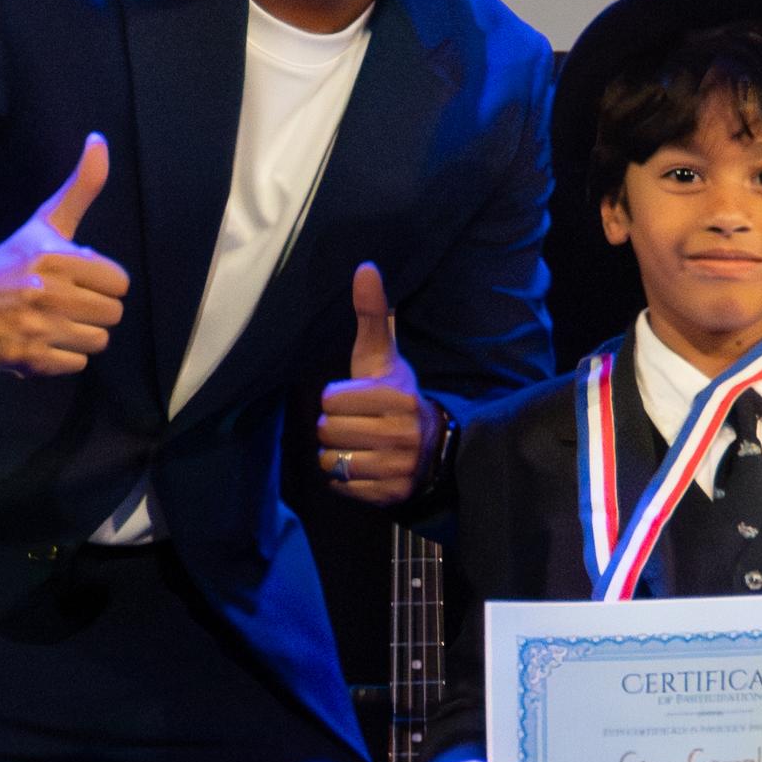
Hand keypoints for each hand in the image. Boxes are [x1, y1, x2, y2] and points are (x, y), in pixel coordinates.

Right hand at [0, 136, 127, 378]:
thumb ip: (81, 187)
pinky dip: (63, 357)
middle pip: (112, 314)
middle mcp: (45, 292)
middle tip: (64, 301)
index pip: (119, 282)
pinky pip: (76, 365)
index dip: (102, 281)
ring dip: (79, 334)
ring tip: (52, 320)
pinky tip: (41, 340)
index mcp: (54, 257)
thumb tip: (100, 140)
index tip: (78, 278)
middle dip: (94, 309)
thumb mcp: (46, 222)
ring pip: (97, 342)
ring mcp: (35, 327)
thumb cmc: (13, 260)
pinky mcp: (26, 358)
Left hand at [315, 264, 439, 504]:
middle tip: (356, 424)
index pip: (331, 399)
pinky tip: (363, 465)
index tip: (357, 400)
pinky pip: (342, 486)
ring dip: (336, 454)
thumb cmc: (396, 396)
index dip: (337, 398)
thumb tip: (364, 267)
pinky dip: (345, 479)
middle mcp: (400, 434)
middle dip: (334, 427)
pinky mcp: (390, 494)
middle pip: (328, 431)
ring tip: (358, 445)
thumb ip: (372, 315)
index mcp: (396, 397)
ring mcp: (397, 467)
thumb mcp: (384, 357)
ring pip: (332, 461)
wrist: (433, 447)